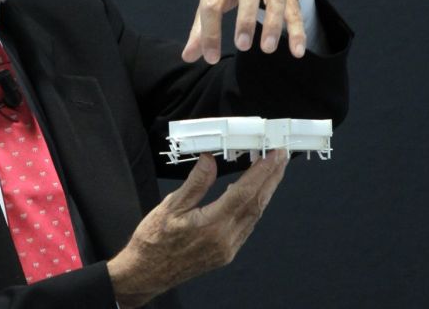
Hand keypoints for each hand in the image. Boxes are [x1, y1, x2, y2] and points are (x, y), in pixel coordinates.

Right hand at [107, 150, 287, 307]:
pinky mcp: (225, 252)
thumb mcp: (170, 206)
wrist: (147, 273)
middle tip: (281, 157)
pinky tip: (254, 194)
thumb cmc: (154, 240)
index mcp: (212, 226)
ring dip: (266, 192)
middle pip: (256, 204)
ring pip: (254, 215)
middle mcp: (225, 239)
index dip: (261, 172)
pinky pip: (246, 226)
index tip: (273, 156)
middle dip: (271, 179)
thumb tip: (210, 160)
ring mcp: (227, 248)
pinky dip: (254, 206)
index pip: (244, 194)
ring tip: (273, 171)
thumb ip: (195, 183)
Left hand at [182, 0, 305, 62]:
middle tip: (242, 46)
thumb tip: (188, 56)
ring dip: (273, 23)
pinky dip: (298, 30)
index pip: (212, 2)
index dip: (210, 31)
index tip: (211, 57)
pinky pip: (294, 8)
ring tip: (267, 48)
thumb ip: (201, 26)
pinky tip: (297, 50)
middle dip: (245, 20)